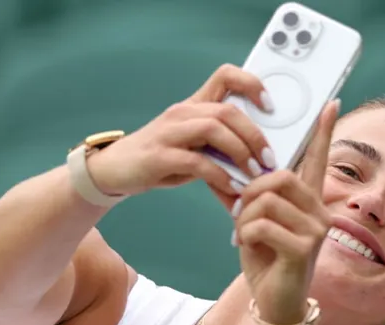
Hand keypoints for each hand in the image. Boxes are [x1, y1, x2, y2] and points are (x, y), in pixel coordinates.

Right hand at [86, 64, 274, 207]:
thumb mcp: (194, 148)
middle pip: (227, 110)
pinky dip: (220, 176)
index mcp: (194, 105)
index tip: (270, 106)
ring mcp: (169, 133)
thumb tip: (262, 163)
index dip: (252, 84)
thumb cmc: (161, 159)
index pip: (225, 76)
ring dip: (241, 153)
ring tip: (255, 173)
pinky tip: (231, 187)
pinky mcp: (159, 157)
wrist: (114, 171)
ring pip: (214, 129)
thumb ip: (222, 149)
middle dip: (255, 135)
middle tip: (269, 159)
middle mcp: (182, 113)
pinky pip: (197, 162)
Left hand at [234, 100, 339, 324]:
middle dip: (250, 190)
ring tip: (244, 234)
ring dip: (244, 216)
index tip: (331, 103)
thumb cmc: (266, 262)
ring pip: (267, 199)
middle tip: (239, 211)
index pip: (317, 160)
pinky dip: (246, 234)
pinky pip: (263, 224)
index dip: (323, 132)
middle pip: (280, 176)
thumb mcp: (252, 223)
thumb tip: (224, 169)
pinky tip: (249, 247)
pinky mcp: (304, 248)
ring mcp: (316, 230)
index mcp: (309, 203)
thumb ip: (245, 196)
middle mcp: (320, 212)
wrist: (274, 304)